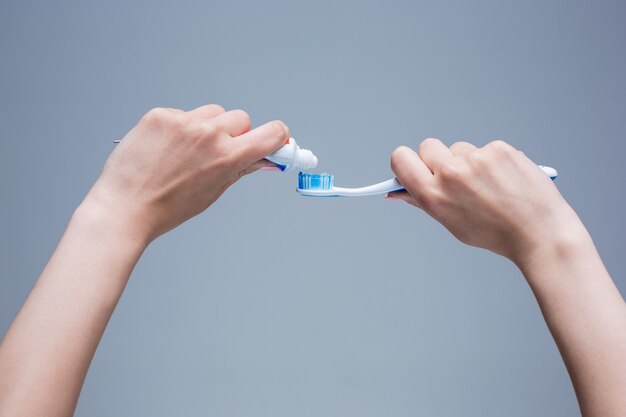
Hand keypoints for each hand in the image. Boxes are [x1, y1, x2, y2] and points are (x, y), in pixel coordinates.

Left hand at [85, 104, 288, 242]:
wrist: (125, 207)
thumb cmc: (168, 207)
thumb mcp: (213, 192)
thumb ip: (241, 168)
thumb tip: (263, 158)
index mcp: (228, 157)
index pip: (272, 132)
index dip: (277, 137)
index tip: (274, 141)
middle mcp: (209, 134)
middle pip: (242, 118)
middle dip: (237, 134)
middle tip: (219, 152)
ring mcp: (183, 121)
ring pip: (214, 112)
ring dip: (209, 127)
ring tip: (188, 151)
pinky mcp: (161, 114)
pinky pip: (184, 113)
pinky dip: (182, 127)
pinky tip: (167, 147)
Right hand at [389, 139, 581, 264]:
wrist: (539, 232)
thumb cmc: (496, 233)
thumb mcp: (452, 222)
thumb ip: (424, 201)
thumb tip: (399, 191)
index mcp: (433, 195)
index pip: (400, 159)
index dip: (404, 162)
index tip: (413, 168)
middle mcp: (451, 173)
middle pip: (428, 146)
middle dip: (436, 159)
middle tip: (454, 178)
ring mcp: (476, 159)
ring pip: (459, 149)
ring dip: (467, 162)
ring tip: (488, 186)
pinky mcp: (499, 149)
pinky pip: (485, 149)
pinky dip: (491, 162)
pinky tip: (505, 180)